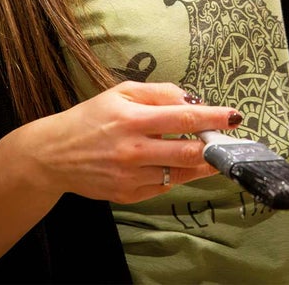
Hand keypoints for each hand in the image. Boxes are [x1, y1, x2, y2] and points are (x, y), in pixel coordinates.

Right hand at [22, 81, 236, 203]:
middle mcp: (133, 150)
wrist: (54, 155)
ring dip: (201, 163)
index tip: (234, 116)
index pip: (184, 117)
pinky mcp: (128, 195)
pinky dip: (177, 174)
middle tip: (225, 139)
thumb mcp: (121, 93)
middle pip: (189, 152)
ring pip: (181, 173)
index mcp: (132, 119)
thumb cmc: (90, 118)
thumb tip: (192, 100)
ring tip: (208, 152)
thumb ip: (159, 93)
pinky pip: (164, 185)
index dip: (213, 117)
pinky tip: (178, 163)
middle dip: (213, 146)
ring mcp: (131, 176)